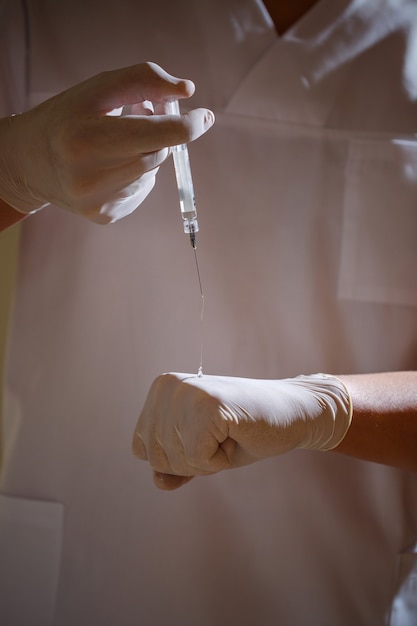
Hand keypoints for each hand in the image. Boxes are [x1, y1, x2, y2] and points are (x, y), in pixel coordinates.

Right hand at [0, 62, 213, 223]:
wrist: (30, 161)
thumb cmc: (67, 117)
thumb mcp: (98, 89)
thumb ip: (144, 80)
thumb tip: (189, 92)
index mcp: (88, 138)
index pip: (159, 135)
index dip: (189, 125)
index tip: (204, 116)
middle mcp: (92, 177)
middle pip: (158, 153)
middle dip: (159, 133)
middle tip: (140, 115)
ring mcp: (99, 202)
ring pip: (152, 173)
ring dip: (145, 153)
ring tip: (113, 143)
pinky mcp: (105, 217)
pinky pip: (142, 191)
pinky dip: (136, 175)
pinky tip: (108, 168)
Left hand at [132, 372, 351, 489]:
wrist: (289, 415)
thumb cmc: (242, 432)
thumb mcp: (199, 452)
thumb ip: (173, 466)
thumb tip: (159, 482)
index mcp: (161, 389)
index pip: (142, 450)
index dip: (178, 458)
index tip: (206, 437)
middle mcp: (168, 385)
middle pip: (157, 458)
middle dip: (193, 462)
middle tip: (222, 436)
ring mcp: (187, 392)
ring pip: (176, 460)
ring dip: (208, 460)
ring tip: (229, 433)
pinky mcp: (208, 406)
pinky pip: (198, 458)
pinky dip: (220, 460)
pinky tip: (236, 435)